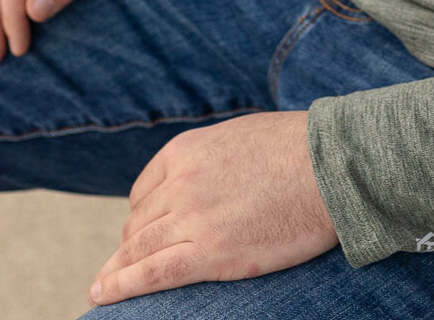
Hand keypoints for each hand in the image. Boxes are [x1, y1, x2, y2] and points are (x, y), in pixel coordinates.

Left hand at [89, 111, 339, 304]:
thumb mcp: (239, 137)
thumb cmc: (298, 150)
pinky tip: (101, 295)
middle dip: (131, 244)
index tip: (144, 231)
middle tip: (127, 262)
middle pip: (139, 223)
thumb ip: (211, 158)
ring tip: (102, 287)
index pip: (144, 191)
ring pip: (139, 250)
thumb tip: (204, 176)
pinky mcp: (210, 254)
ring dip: (117, 269)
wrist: (332, 166)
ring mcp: (193, 219)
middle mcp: (181, 182)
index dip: (142, 215)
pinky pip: (152, 275)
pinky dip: (121, 287)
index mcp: (186, 151)